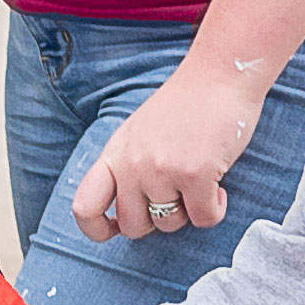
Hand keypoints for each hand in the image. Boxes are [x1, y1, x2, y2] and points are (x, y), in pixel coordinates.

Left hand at [73, 71, 266, 241]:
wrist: (219, 75)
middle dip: (157, 220)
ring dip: (188, 211)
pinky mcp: (195, 174)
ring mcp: (161, 171)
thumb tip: (125, 213)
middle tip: (176, 196)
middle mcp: (132, 165)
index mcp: (114, 155)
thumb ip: (127, 168)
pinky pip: (204, 219)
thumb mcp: (138, 133)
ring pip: (170, 224)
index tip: (117, 228)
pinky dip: (214, 209)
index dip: (96, 229)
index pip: (85, 208)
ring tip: (198, 182)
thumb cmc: (185, 106)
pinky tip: (218, 187)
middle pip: (133, 227)